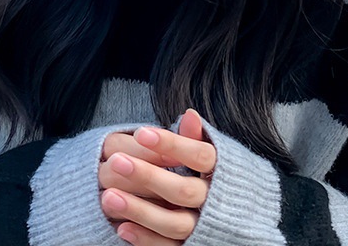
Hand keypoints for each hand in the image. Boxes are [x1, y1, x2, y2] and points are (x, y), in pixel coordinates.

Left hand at [99, 109, 216, 244]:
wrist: (238, 221)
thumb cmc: (213, 178)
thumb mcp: (208, 156)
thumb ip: (194, 139)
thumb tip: (189, 115)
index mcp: (224, 173)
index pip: (200, 156)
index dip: (172, 144)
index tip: (141, 133)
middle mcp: (216, 203)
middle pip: (183, 191)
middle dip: (148, 175)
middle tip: (116, 162)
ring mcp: (205, 230)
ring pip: (174, 224)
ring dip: (140, 210)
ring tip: (108, 197)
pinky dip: (145, 239)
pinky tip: (121, 227)